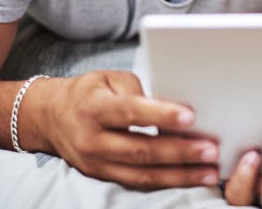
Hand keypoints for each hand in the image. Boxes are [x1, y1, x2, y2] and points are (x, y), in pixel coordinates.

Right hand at [31, 70, 219, 189]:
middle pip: (141, 150)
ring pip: (142, 174)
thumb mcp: (110, 78)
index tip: (191, 116)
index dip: (161, 115)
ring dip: (180, 175)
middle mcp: (93, 139)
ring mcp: (96, 163)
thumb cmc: (88, 92)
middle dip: (180, 152)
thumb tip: (174, 107)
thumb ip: (140, 91)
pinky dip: (167, 181)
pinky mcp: (102, 177)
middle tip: (210, 150)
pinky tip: (190, 178)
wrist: (51, 117)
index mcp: (94, 108)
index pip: (131, 112)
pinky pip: (138, 182)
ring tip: (210, 172)